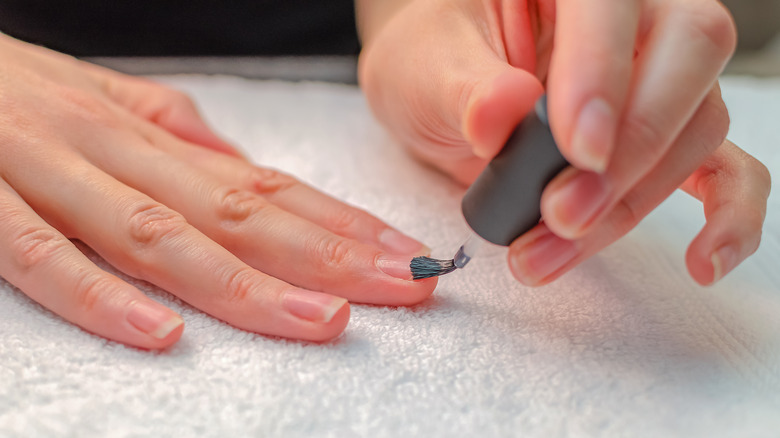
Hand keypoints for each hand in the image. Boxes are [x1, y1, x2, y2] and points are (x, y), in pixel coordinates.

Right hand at [0, 34, 434, 348]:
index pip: (266, 185)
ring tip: (320, 319)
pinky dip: (100, 296)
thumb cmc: (12, 87)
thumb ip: (170, 134)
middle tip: (403, 287)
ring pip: (161, 235)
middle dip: (329, 256)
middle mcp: (115, 151)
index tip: (403, 254)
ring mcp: (48, 176)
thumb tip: (236, 166)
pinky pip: (41, 257)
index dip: (340, 223)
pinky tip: (162, 333)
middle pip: (238, 212)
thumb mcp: (100, 99)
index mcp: (149, 134)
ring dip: (245, 283)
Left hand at [357, 0, 769, 285]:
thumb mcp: (423, 66)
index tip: (578, 150)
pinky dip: (728, 216)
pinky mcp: (663, 134)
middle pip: (686, 57)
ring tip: (552, 248)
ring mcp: (657, 73)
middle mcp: (631, 15)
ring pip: (696, 126)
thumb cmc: (432, 61)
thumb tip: (502, 112)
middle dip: (629, 152)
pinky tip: (705, 261)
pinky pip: (724, 167)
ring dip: (631, 203)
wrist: (440, 90)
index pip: (610, 6)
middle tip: (564, 212)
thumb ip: (461, 87)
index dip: (604, 75)